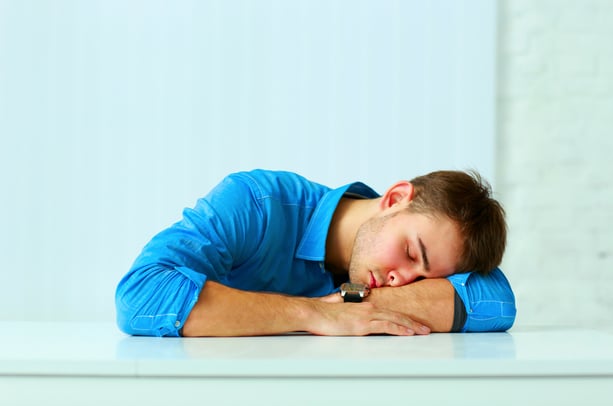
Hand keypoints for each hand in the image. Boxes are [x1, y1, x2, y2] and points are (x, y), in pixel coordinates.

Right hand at [307, 296, 430, 335]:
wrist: (314, 312)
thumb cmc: (323, 312)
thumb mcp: (340, 308)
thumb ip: (348, 307)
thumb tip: (348, 308)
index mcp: (364, 305)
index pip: (389, 311)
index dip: (403, 316)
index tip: (413, 322)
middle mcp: (368, 308)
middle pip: (396, 314)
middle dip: (413, 322)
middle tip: (425, 328)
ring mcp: (366, 315)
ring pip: (395, 319)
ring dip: (411, 326)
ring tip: (422, 331)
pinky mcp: (362, 324)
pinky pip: (385, 326)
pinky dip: (399, 328)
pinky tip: (408, 332)